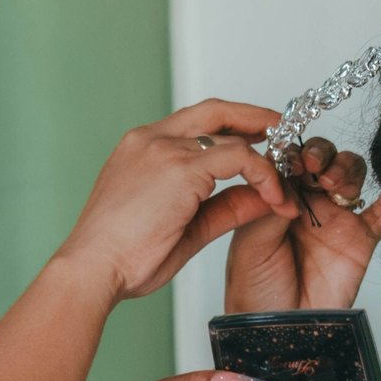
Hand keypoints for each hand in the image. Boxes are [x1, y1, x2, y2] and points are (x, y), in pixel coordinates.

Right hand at [55, 99, 298, 302]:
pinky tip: (275, 196)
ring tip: (288, 175)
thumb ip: (224, 207)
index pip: (194, 122)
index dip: (232, 127)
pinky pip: (240, 158)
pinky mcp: (180, 168)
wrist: (92, 269)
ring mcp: (164, 149)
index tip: (258, 142)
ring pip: (232, 136)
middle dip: (256, 118)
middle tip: (284, 133)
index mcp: (141, 147)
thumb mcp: (185, 226)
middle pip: (214, 111)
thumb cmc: (123, 257)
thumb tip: (263, 198)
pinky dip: (264, 175)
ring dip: (266, 155)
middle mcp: (150, 139)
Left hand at [225, 137, 380, 312]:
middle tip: (314, 167)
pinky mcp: (361, 240)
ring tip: (334, 185)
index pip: (289, 160)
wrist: (281, 333)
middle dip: (322, 153)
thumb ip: (269, 208)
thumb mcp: (251, 245)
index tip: (292, 158)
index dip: (293, 151)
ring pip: (351, 175)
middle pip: (323, 159)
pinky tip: (380, 197)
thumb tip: (289, 178)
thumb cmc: (255, 292)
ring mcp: (336, 220)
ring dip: (346, 169)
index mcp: (275, 200)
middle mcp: (307, 204)